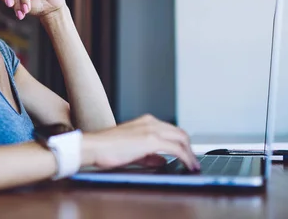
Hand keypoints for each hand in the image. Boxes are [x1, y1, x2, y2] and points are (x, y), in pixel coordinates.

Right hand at [82, 114, 199, 170]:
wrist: (95, 146)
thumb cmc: (107, 148)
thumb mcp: (132, 150)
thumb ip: (149, 155)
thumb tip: (162, 160)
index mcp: (146, 121)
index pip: (171, 130)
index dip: (181, 143)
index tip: (186, 154)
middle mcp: (151, 122)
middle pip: (180, 133)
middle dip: (189, 148)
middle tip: (193, 161)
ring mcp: (152, 130)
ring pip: (181, 139)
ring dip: (190, 154)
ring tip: (193, 166)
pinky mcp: (152, 140)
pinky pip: (176, 149)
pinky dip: (186, 158)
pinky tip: (188, 166)